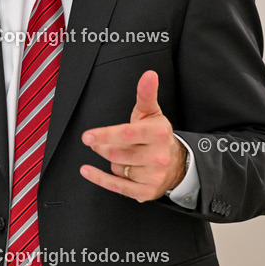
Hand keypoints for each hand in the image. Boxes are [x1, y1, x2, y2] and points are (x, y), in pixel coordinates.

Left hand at [79, 70, 186, 202]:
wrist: (177, 164)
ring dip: (108, 159)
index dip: (105, 135)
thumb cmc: (157, 135)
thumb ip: (146, 94)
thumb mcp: (152, 113)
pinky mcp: (145, 191)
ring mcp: (153, 175)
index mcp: (158, 133)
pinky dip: (99, 178)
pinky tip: (87, 170)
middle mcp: (157, 156)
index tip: (88, 136)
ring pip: (116, 167)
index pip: (128, 134)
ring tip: (113, 153)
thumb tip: (149, 74)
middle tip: (96, 141)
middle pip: (117, 152)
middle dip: (102, 146)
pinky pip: (117, 186)